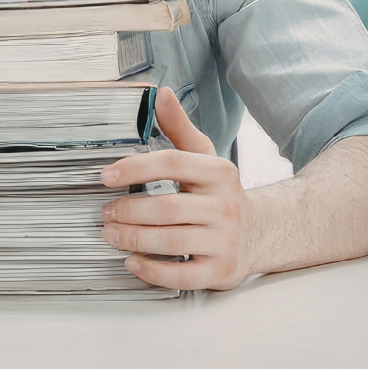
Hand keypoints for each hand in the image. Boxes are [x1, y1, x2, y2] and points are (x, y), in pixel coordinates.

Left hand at [98, 87, 253, 290]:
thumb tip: (161, 93)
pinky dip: (152, 271)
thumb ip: (179, 128)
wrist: (262, 232)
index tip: (106, 176)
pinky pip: (182, 275)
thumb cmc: (221, 194)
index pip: (172, 163)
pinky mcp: (221, 271)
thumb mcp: (205, 158)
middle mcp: (225, 206)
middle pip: (166, 207)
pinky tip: (132, 262)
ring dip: (133, 238)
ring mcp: (225, 241)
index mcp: (218, 173)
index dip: (135, 168)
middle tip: (105, 212)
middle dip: (128, 210)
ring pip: (171, 241)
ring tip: (111, 234)